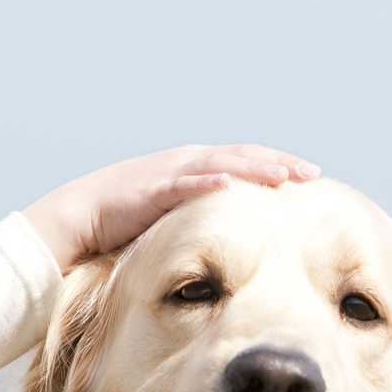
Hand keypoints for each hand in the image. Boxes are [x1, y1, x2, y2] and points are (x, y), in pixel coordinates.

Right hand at [25, 144, 320, 269]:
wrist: (79, 217)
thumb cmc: (126, 221)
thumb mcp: (175, 215)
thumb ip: (202, 216)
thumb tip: (234, 235)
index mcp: (194, 166)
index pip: (245, 159)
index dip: (277, 163)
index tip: (309, 173)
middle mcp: (186, 162)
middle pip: (242, 156)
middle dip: (278, 162)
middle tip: (312, 172)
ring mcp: (170, 173)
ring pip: (221, 165)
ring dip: (254, 169)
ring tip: (284, 177)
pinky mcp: (151, 190)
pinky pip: (185, 186)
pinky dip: (209, 183)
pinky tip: (232, 185)